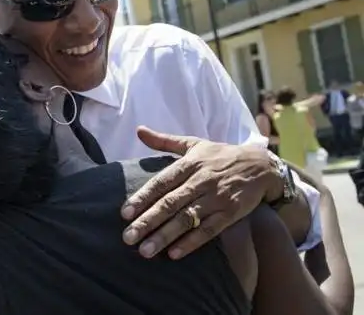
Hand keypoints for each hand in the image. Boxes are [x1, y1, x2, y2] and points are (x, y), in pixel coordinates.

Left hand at [120, 126, 279, 259]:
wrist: (262, 166)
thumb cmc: (220, 155)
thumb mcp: (193, 144)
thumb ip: (164, 141)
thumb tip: (139, 131)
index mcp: (189, 164)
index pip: (161, 182)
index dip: (142, 197)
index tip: (124, 213)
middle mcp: (201, 181)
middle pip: (170, 203)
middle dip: (148, 221)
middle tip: (128, 238)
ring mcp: (216, 198)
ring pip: (187, 219)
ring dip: (165, 236)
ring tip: (145, 251)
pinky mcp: (231, 213)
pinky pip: (209, 230)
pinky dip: (192, 242)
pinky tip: (174, 254)